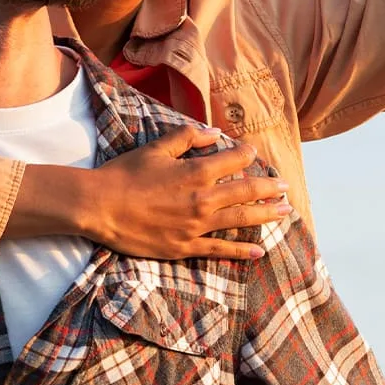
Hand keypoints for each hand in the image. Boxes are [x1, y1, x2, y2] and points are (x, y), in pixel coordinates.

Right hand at [16, 125, 290, 258]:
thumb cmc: (125, 174)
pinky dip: (242, 250)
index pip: (234, 160)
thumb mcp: (156, 147)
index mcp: (197, 171)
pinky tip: (259, 250)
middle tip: (285, 188)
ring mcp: (197, 226)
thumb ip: (188, 137)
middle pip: (246, 191)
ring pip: (241, 219)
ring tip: (284, 212)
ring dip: (266, 214)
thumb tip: (214, 133)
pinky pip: (220, 250)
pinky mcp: (186, 246)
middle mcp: (203, 199)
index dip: (246, 154)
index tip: (252, 152)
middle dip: (268, 188)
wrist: (100, 206)